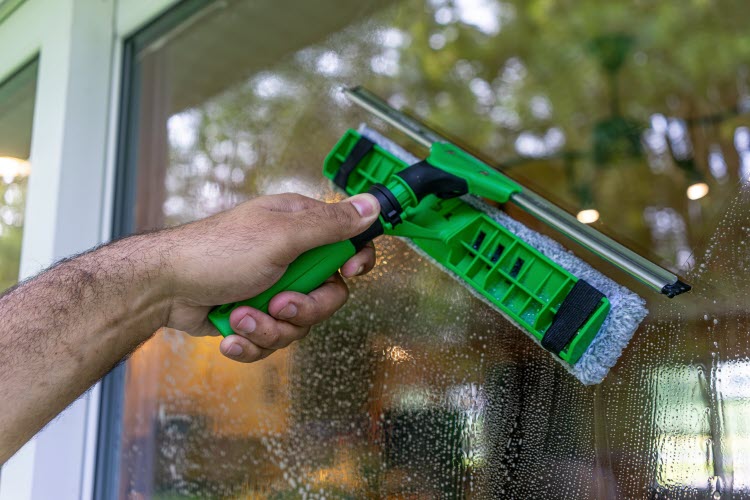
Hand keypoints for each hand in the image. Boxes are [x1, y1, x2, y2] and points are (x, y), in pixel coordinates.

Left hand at [163, 192, 379, 361]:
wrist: (163, 289)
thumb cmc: (217, 253)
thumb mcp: (281, 236)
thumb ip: (330, 225)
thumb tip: (372, 204)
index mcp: (300, 227)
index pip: (348, 242)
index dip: (355, 261)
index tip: (350, 272)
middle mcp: (290, 256)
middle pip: (329, 294)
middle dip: (303, 309)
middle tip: (278, 303)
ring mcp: (273, 287)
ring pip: (300, 323)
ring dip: (269, 327)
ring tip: (240, 316)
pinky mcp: (255, 314)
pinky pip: (273, 338)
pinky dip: (251, 341)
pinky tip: (231, 332)